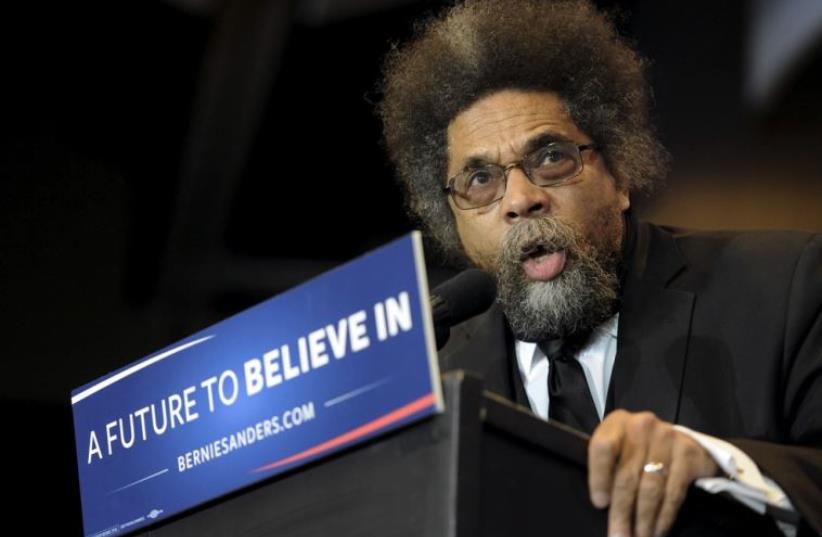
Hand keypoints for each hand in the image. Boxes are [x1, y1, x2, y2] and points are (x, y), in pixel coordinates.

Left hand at [587, 410, 718, 536]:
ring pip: (650, 488)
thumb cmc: (638, 449)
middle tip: (618, 536)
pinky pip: (673, 492)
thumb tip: (602, 506)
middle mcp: (641, 426)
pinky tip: (658, 530)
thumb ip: (608, 467)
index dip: (599, 477)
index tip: (600, 504)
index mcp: (617, 423)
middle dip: (622, 512)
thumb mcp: (619, 449)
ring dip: (644, 519)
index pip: (602, 448)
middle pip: (627, 475)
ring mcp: (667, 438)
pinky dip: (664, 515)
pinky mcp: (688, 453)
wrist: (681, 440)